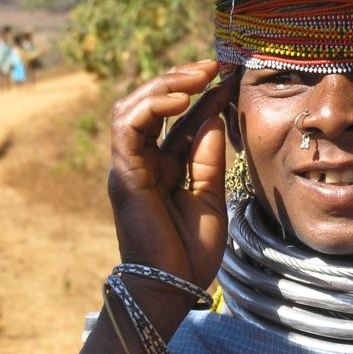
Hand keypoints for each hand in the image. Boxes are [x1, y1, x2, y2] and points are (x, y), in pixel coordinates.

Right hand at [107, 61, 234, 294]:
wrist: (173, 287)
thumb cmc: (191, 251)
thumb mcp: (210, 196)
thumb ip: (208, 157)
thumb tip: (212, 115)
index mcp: (164, 166)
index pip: (179, 118)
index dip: (202, 94)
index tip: (228, 75)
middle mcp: (142, 161)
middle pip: (152, 105)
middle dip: (181, 80)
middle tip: (213, 66)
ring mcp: (129, 166)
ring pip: (134, 108)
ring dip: (165, 85)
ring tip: (198, 75)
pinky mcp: (124, 175)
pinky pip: (129, 129)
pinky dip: (152, 107)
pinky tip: (181, 99)